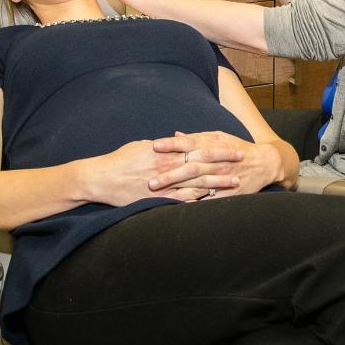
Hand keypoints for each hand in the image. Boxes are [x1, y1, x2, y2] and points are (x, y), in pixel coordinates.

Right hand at [84, 140, 239, 205]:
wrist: (100, 178)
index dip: (219, 147)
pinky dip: (200, 201)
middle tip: (243, 161)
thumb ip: (162, 146)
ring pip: (198, 183)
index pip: (199, 147)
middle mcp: (169, 166)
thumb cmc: (119, 160)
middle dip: (225, 162)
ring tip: (236, 183)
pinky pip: (184, 201)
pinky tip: (214, 202)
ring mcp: (165, 184)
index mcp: (167, 152)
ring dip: (219, 183)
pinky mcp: (159, 199)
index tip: (235, 147)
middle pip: (204, 163)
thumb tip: (176, 142)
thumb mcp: (142, 146)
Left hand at [151, 131, 282, 198]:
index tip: (154, 146)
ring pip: (197, 184)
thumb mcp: (220, 137)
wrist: (265, 163)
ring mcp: (222, 178)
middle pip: (190, 167)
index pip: (188, 144)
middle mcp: (216, 162)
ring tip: (159, 195)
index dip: (172, 145)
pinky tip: (180, 208)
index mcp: (213, 146)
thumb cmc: (239, 148)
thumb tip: (176, 134)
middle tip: (150, 179)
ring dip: (178, 190)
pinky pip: (210, 199)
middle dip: (170, 173)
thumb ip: (197, 137)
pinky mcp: (228, 192)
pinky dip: (196, 203)